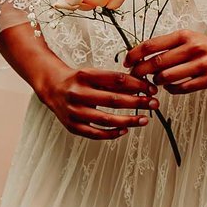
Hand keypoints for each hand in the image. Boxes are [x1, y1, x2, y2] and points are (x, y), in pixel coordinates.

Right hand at [34, 65, 159, 139]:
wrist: (52, 87)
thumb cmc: (78, 80)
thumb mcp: (93, 73)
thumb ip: (113, 80)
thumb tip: (141, 86)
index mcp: (84, 75)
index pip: (116, 80)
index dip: (137, 84)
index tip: (151, 88)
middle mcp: (78, 93)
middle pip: (113, 99)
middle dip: (137, 102)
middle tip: (154, 104)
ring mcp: (74, 111)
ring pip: (106, 119)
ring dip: (129, 120)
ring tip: (144, 119)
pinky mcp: (72, 126)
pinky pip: (95, 133)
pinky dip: (112, 133)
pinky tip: (125, 129)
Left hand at [124, 30, 206, 94]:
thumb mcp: (188, 39)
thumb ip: (168, 45)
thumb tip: (140, 54)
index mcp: (184, 35)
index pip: (152, 44)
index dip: (135, 54)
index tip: (126, 62)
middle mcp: (192, 48)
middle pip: (156, 62)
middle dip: (141, 71)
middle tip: (136, 77)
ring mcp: (202, 64)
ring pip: (167, 77)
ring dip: (157, 82)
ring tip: (156, 82)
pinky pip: (182, 88)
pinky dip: (172, 90)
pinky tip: (171, 87)